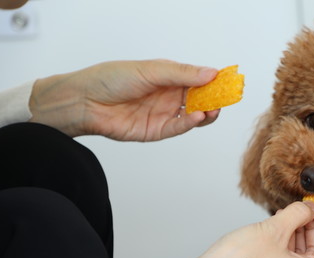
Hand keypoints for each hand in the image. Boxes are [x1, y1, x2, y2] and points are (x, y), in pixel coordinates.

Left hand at [29, 59, 219, 139]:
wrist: (85, 101)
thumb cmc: (112, 79)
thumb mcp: (151, 71)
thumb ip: (182, 74)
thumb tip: (211, 73)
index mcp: (168, 77)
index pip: (197, 79)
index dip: (213, 81)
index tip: (229, 81)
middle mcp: (168, 96)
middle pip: (199, 99)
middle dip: (214, 99)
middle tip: (226, 98)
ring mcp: (163, 114)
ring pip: (193, 116)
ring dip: (206, 113)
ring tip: (214, 109)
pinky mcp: (157, 131)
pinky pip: (178, 128)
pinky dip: (190, 123)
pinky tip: (198, 116)